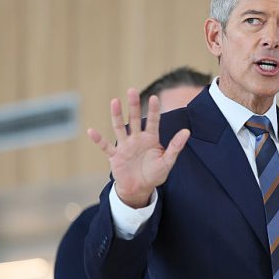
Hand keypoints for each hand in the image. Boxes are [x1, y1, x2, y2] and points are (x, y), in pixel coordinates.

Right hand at [87, 89, 189, 207]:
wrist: (140, 188)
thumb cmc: (154, 174)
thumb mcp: (167, 161)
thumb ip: (176, 146)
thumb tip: (187, 131)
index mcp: (151, 139)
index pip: (153, 122)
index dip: (154, 110)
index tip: (155, 97)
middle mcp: (137, 139)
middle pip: (135, 119)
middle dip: (133, 105)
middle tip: (132, 90)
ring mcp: (125, 146)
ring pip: (119, 127)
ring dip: (117, 115)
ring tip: (115, 101)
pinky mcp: (115, 156)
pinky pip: (106, 146)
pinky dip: (99, 140)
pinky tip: (92, 131)